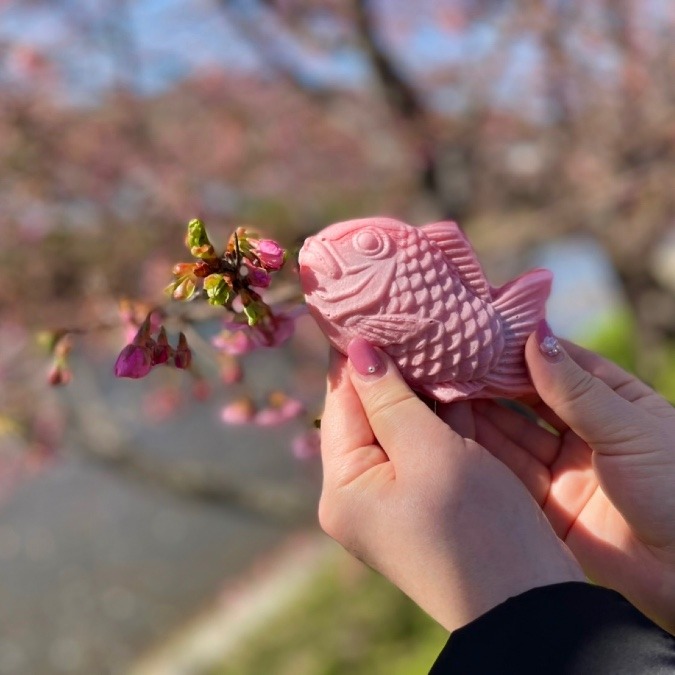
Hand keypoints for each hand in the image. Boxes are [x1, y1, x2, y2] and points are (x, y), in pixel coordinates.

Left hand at [319, 339, 583, 632]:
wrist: (528, 604)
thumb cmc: (475, 526)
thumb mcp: (428, 453)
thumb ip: (389, 397)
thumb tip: (356, 349)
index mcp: (343, 487)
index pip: (341, 403)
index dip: (356, 356)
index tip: (369, 310)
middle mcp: (359, 492)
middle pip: (369, 413)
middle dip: (392, 368)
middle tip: (409, 317)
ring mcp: (394, 496)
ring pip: (401, 425)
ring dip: (420, 388)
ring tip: (433, 337)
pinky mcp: (428, 497)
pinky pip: (426, 444)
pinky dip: (440, 415)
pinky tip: (455, 378)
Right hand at [471, 325, 674, 632]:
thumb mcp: (628, 428)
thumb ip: (575, 388)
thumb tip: (534, 335)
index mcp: (614, 401)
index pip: (559, 364)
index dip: (521, 350)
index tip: (480, 334)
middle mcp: (585, 431)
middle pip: (529, 399)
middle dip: (492, 382)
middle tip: (450, 363)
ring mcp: (564, 468)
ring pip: (514, 434)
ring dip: (481, 414)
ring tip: (443, 391)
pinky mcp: (548, 505)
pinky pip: (509, 473)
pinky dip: (483, 453)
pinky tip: (456, 429)